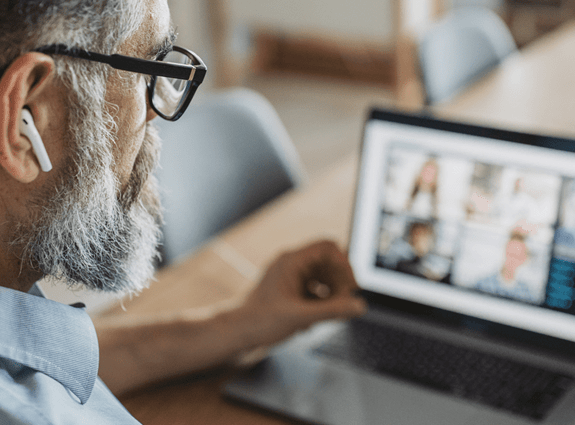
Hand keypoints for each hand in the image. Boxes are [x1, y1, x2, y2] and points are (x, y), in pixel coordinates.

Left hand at [241, 240, 366, 347]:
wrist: (234, 334)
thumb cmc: (258, 321)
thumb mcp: (300, 317)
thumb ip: (332, 311)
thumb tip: (358, 306)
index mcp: (291, 261)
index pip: (328, 248)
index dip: (344, 265)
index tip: (350, 287)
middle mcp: (290, 265)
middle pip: (328, 263)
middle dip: (339, 283)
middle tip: (343, 304)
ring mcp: (289, 278)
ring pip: (321, 277)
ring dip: (330, 294)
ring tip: (328, 314)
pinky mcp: (288, 291)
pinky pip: (313, 290)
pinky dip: (318, 303)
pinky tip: (311, 322)